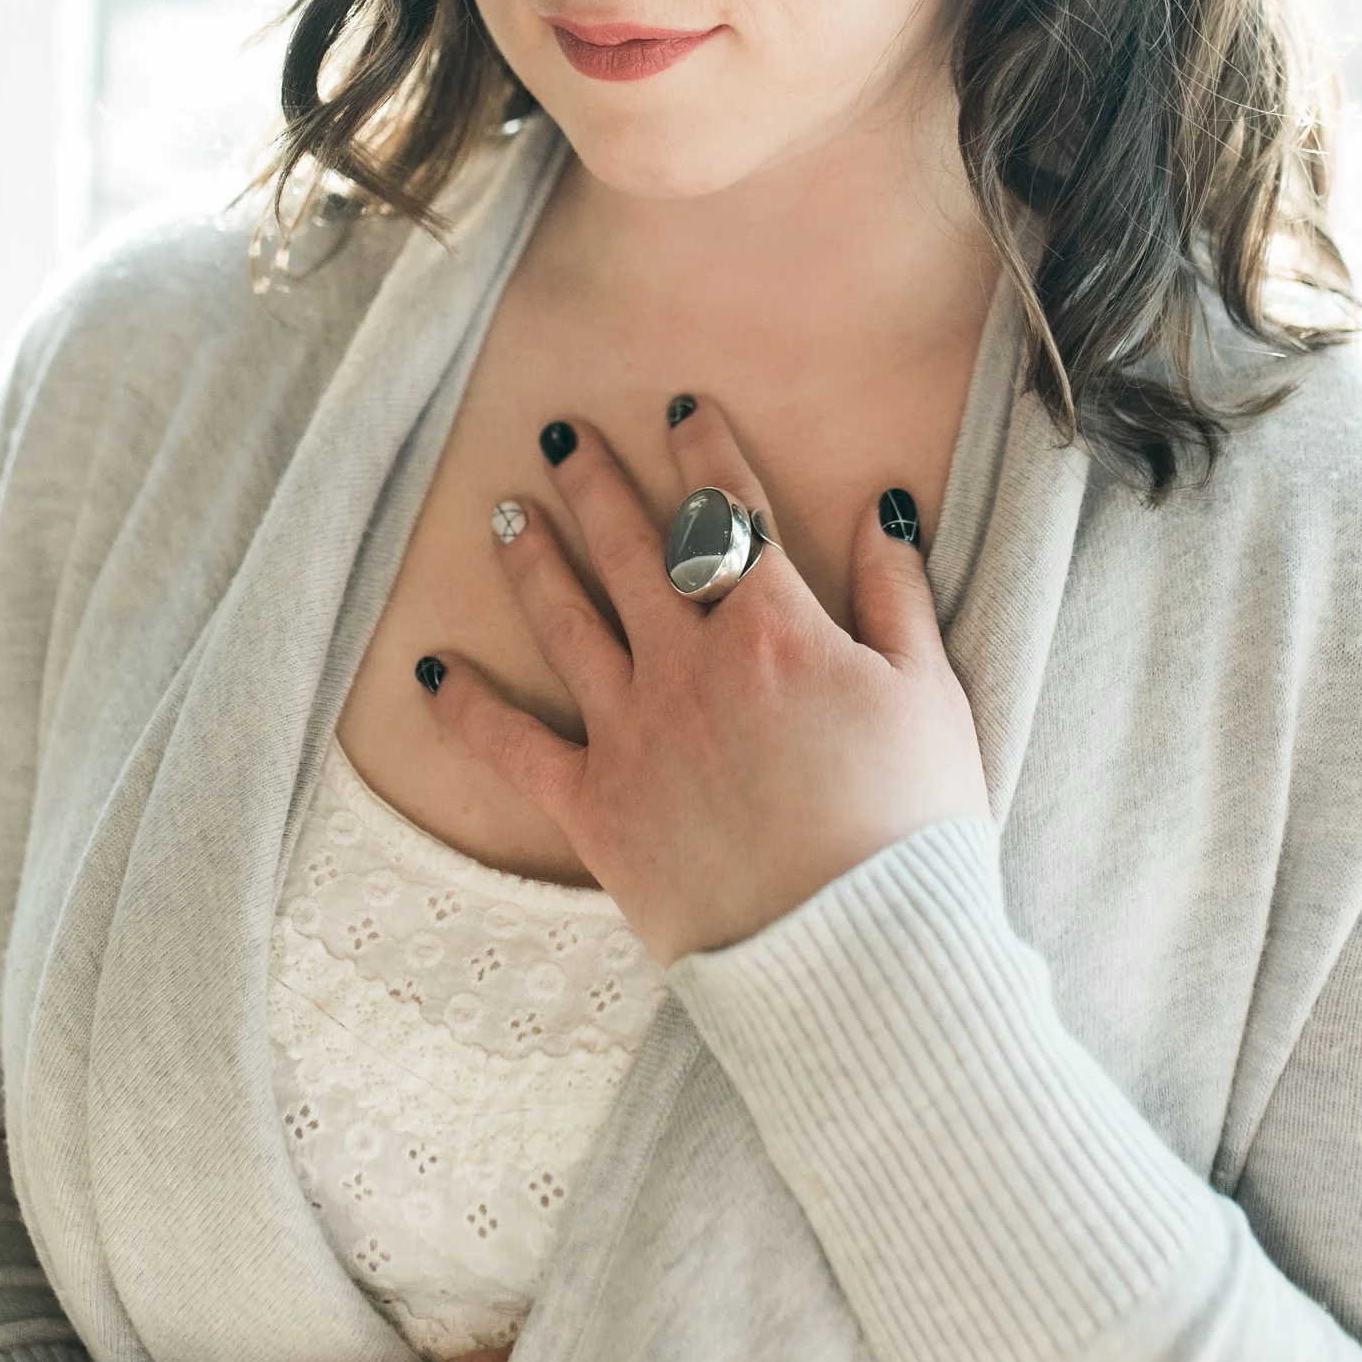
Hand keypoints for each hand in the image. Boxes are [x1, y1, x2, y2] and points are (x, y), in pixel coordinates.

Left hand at [418, 397, 989, 963]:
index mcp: (776, 629)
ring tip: (502, 514)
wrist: (860, 953)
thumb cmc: (913, 827)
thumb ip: (897, 593)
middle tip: (561, 436)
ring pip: (566, 623)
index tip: (680, 408)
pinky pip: (514, 750)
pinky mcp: (595, 810)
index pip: (732, 513)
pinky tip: (429, 673)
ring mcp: (634, 734)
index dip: (705, 453)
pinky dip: (468, 710)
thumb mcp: (931, 696)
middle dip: (594, 483)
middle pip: (633, 550)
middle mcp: (690, 665)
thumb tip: (883, 505)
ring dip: (530, 560)